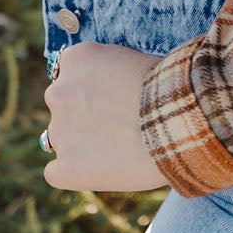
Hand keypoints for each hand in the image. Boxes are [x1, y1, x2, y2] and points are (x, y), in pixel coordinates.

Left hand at [41, 41, 168, 191]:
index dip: (90, 89)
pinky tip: (101, 171)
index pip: (68, 74)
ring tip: (118, 149)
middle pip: (62, 106)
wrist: (176, 120)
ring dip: (80, 143)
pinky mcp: (67, 168)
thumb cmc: (166, 87)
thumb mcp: (132, 60)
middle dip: (83, 115)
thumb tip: (106, 87)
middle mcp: (59, 92)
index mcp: (75, 59)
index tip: (110, 99)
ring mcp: (59, 131)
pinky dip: (75, 173)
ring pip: (60, 139)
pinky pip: (56, 173)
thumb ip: (108, 72)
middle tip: (117, 125)